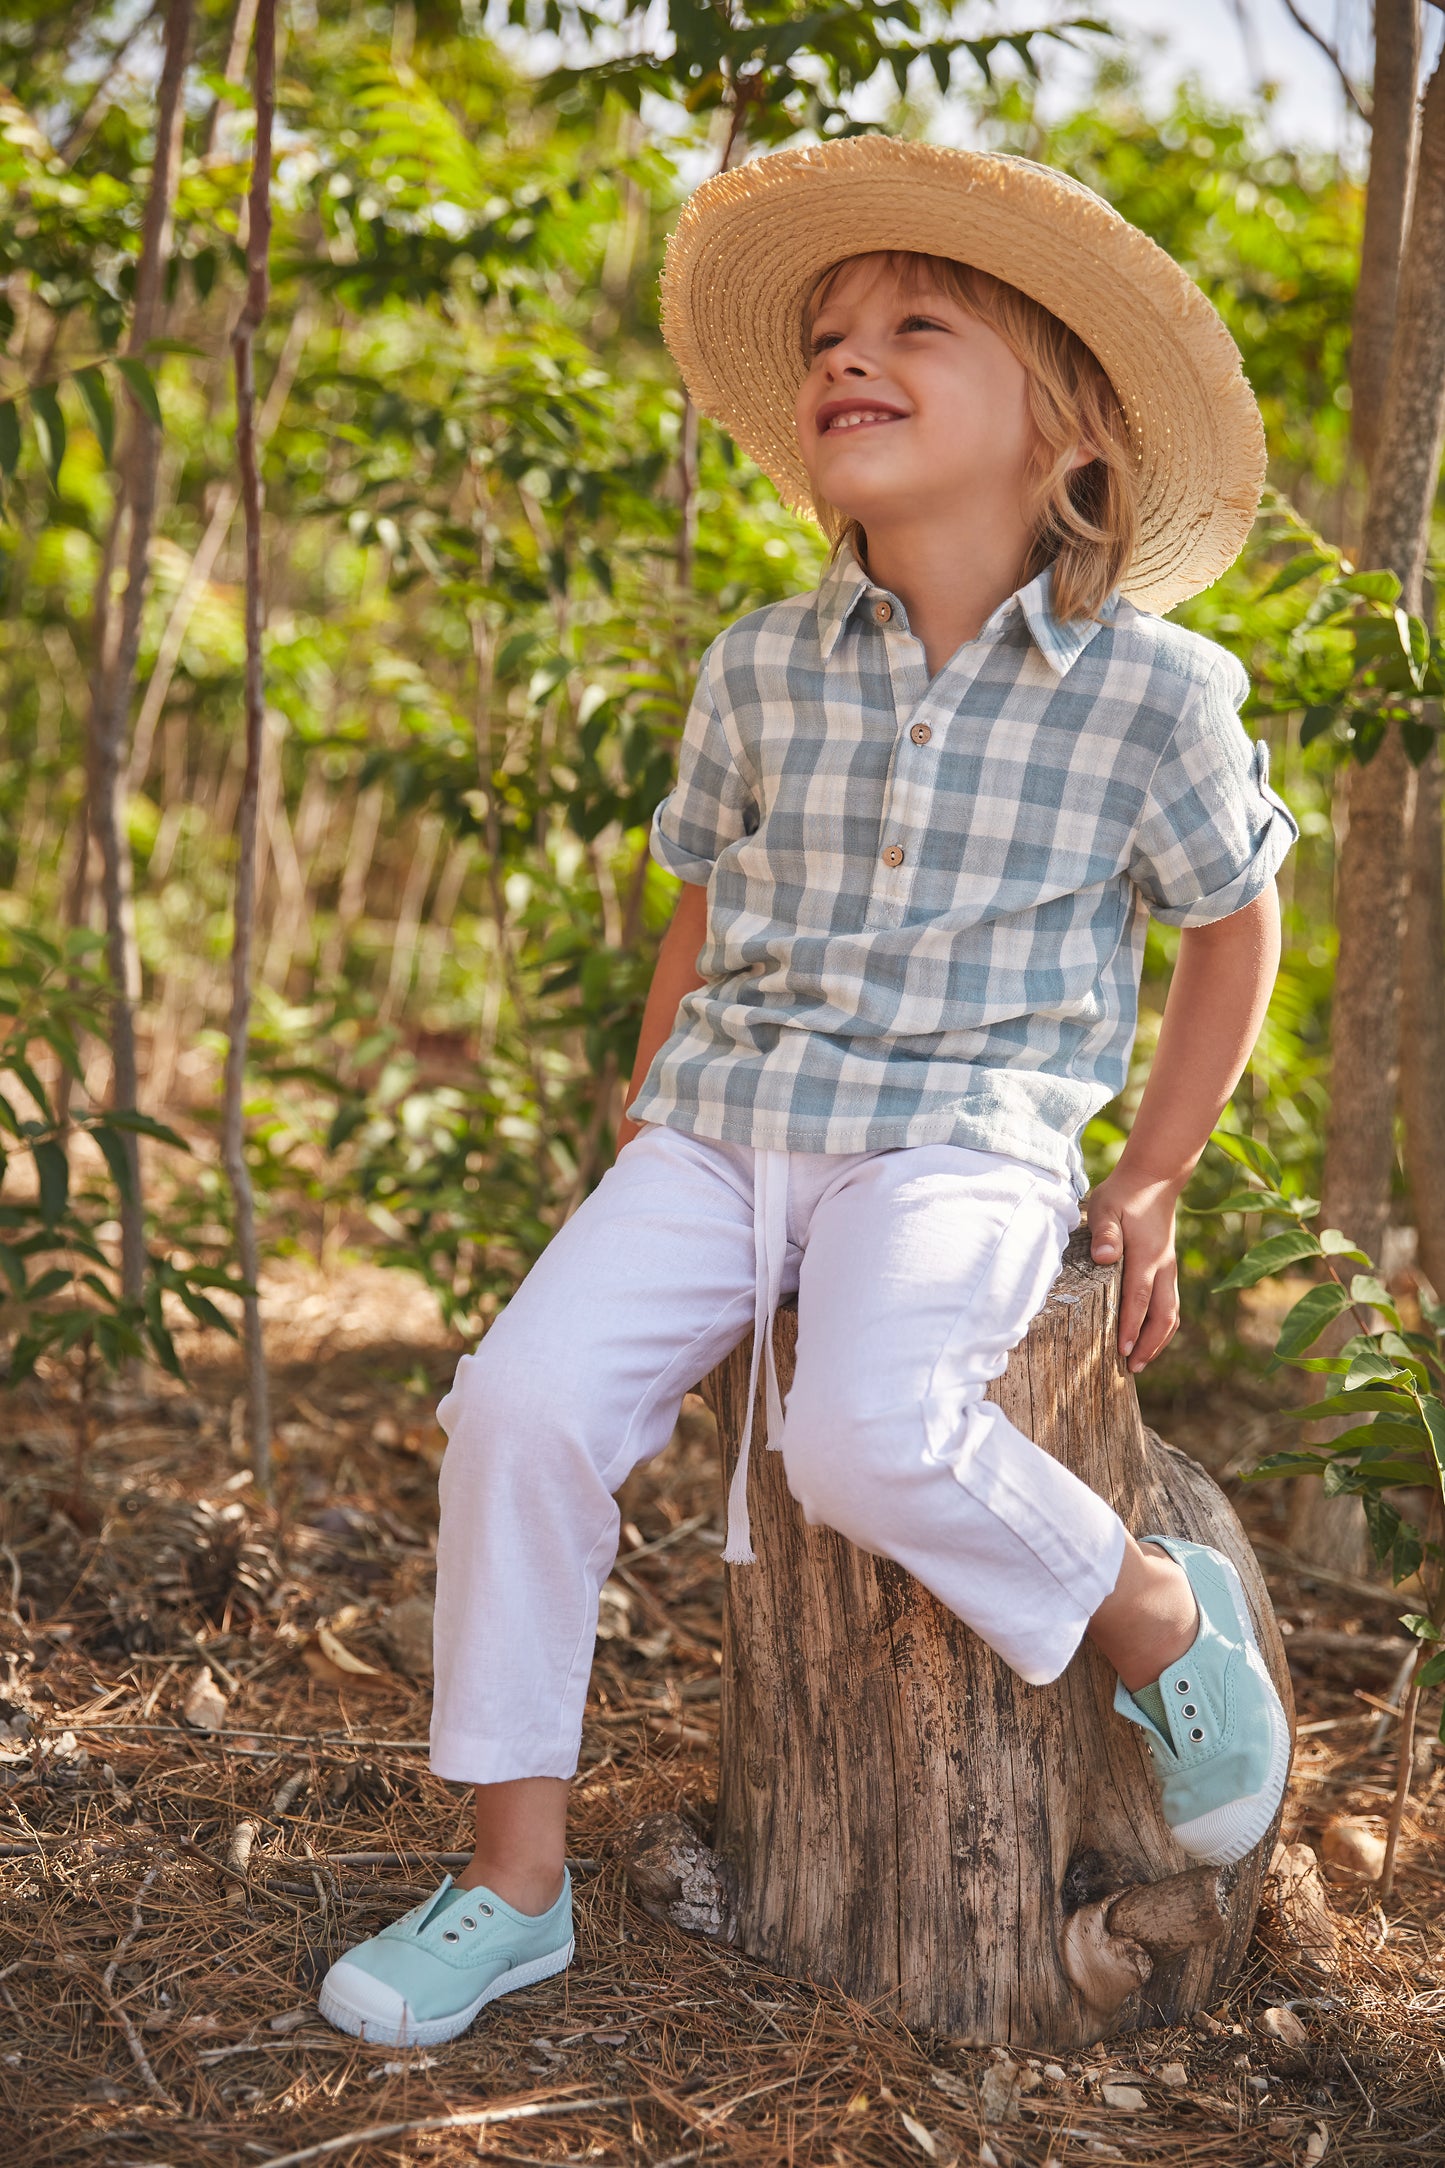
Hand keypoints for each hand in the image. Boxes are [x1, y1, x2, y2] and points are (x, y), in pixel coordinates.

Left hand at [1081, 1170, 1181, 1373]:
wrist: (1153, 1179)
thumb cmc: (1123, 1195)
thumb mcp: (1105, 1207)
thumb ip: (1105, 1232)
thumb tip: (1105, 1257)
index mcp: (1147, 1255)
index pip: (1139, 1298)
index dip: (1131, 1326)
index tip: (1123, 1351)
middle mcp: (1163, 1267)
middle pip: (1162, 1315)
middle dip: (1148, 1344)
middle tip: (1131, 1368)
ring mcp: (1168, 1269)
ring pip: (1170, 1313)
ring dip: (1157, 1340)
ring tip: (1140, 1361)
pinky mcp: (1167, 1269)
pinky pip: (1169, 1305)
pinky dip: (1161, 1326)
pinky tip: (1148, 1338)